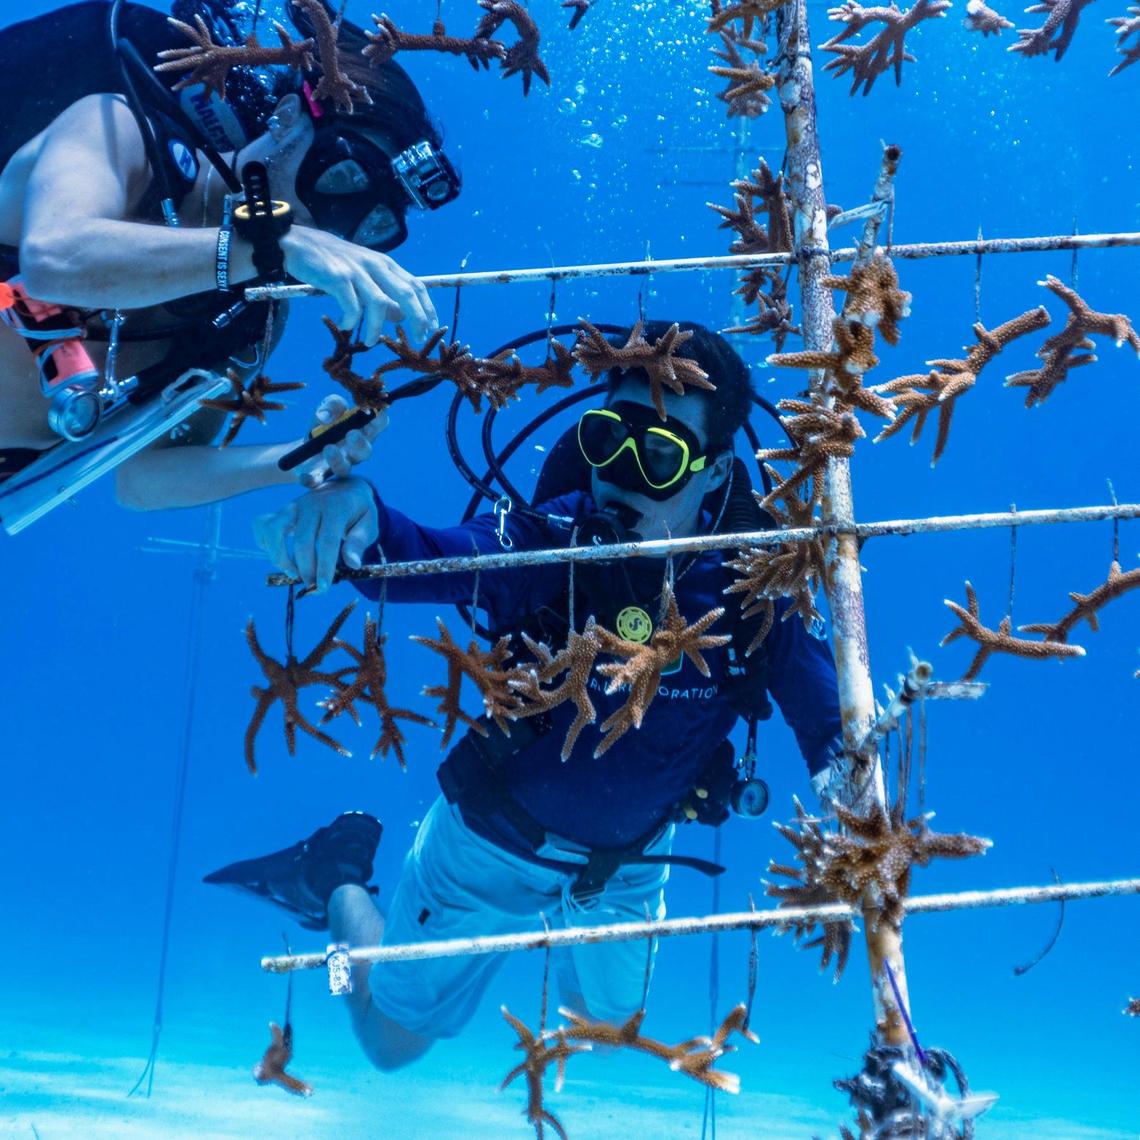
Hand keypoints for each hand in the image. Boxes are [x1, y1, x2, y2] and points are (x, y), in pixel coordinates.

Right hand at [254, 476, 377, 592]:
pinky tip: (279, 555)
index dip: (324, 567)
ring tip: (294, 574)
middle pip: (302, 540)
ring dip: (280, 557)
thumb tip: (352, 564)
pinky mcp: (282, 510)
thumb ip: (359, 542)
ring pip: (274, 530)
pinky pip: (262, 524)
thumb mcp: (369, 523)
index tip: (324, 588)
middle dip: (306, 569)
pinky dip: (264, 543)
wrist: (345, 487)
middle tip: (314, 587)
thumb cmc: (358, 511)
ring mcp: (293, 505)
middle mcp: (311, 503)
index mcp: (336, 507)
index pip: (327, 540)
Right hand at [280, 225, 436, 345]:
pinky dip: (352, 320)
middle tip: (419, 338)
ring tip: (370, 341)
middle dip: (417, 318)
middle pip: (406, 293)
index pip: (416, 285)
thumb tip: (400, 317)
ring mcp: (357, 271)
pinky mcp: (338, 277)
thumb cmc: (333, 261)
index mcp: (385, 264)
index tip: (433, 328)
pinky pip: (352, 305)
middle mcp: (375, 265)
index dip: (428, 308)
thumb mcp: (364, 275)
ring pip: (379, 303)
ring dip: (377, 327)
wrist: (299, 244)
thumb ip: (383, 293)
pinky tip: (347, 326)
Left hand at [296, 394, 389, 486]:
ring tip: (328, 448)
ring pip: (344, 469)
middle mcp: (355, 452)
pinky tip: (305, 477)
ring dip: (338, 460)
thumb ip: (331, 405)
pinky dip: (311, 479)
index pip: (379, 425)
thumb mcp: (326, 409)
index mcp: (362, 432)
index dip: (379, 419)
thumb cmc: (323, 426)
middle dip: (360, 444)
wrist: (303, 449)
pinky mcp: (319, 476)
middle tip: (352, 434)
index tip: (372, 412)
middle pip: (365, 451)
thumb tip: (326, 417)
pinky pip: (317, 480)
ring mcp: (338, 465)